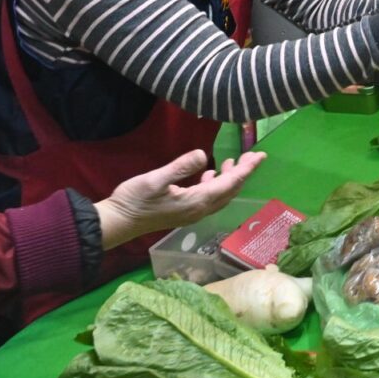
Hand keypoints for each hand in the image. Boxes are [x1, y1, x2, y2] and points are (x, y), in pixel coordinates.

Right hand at [96, 149, 265, 249]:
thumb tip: (203, 155)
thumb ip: (181, 167)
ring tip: (232, 161)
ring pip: (220, 195)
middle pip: (229, 190)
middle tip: (251, 155)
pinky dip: (215, 185)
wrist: (118, 222)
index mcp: (197, 201)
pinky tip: (209, 174)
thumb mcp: (156, 179)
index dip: (246, 169)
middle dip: (242, 173)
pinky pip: (208, 198)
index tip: (260, 156)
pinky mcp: (183, 212)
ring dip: (229, 179)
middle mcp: (199, 210)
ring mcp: (192, 213)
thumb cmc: (135, 200)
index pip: (230, 183)